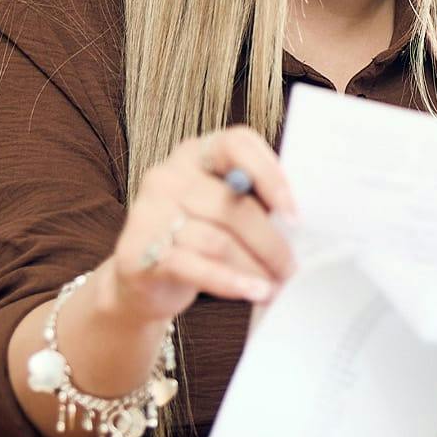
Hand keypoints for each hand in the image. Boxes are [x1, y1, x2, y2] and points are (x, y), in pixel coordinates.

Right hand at [99, 126, 296, 325]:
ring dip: (255, 268)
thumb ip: (252, 200)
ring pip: (218, 241)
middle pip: (233, 206)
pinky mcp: (141, 252)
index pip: (236, 144)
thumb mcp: (221, 209)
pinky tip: (254, 291)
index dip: (270, 175)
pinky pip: (195, 266)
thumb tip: (296, 220)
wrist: (140, 281)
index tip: (294, 214)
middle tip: (291, 269)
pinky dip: (231, 281)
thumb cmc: (194, 237)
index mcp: (194, 154)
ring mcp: (150, 212)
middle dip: (271, 243)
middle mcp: (168, 175)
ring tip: (275, 286)